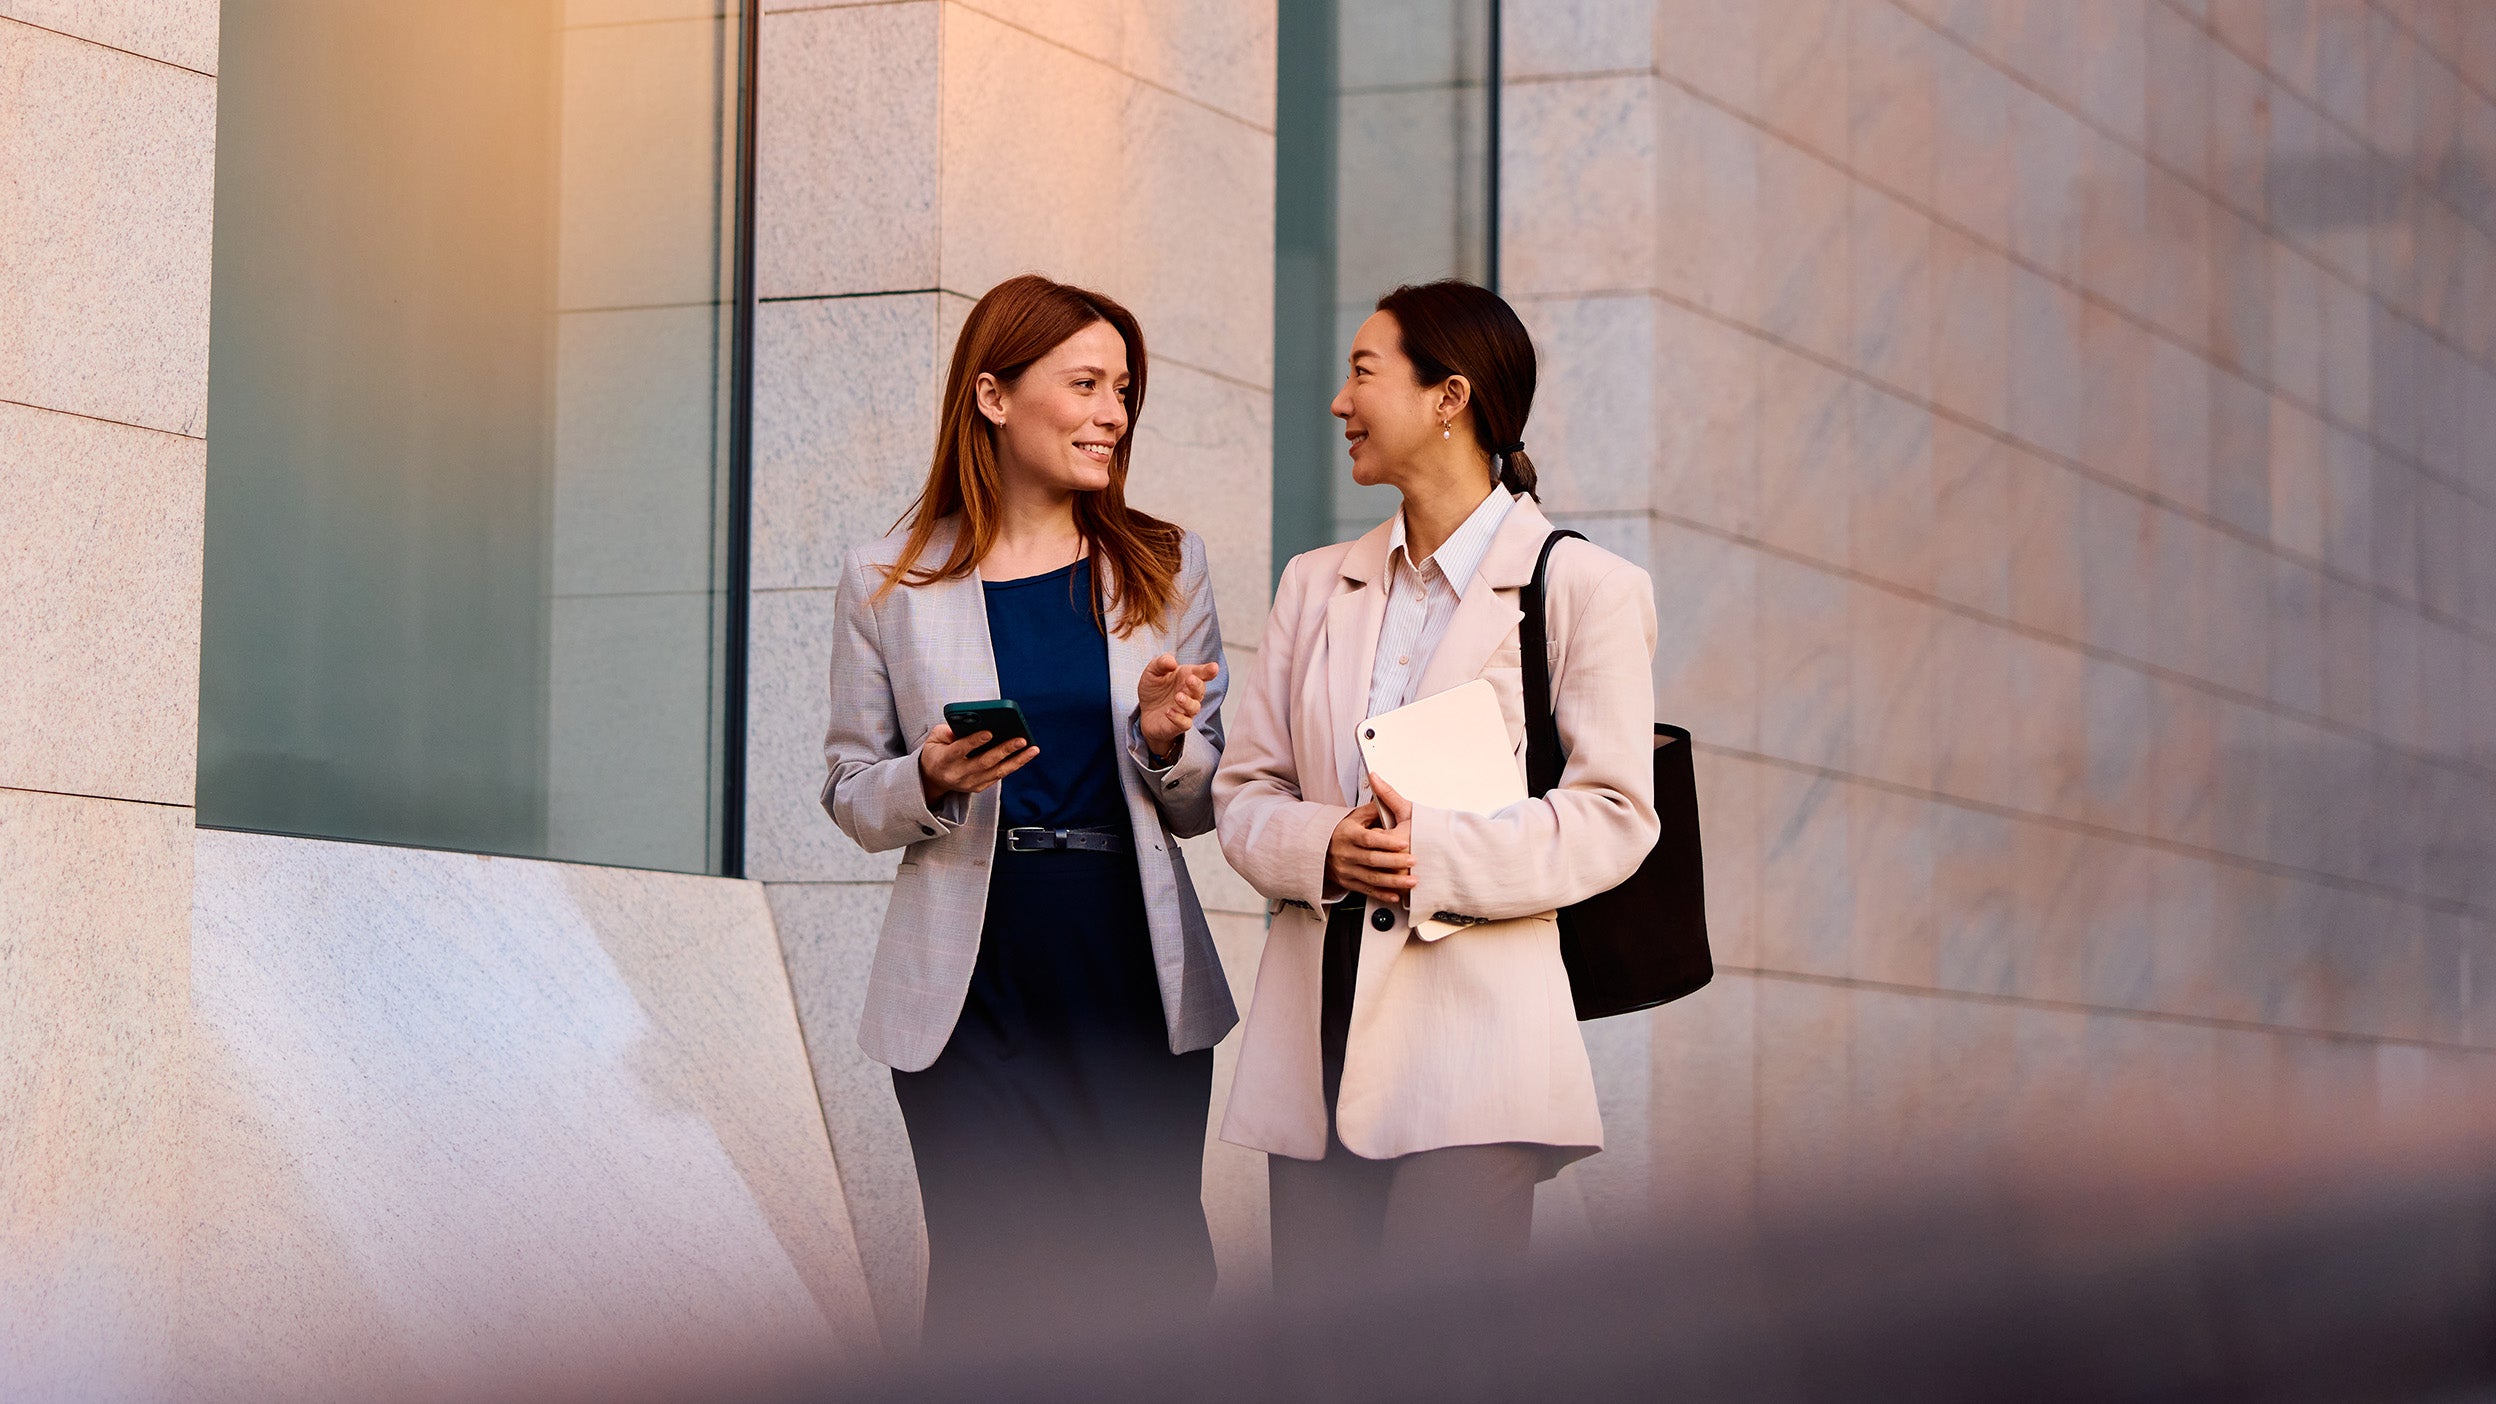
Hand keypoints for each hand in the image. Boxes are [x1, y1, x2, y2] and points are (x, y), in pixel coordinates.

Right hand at [917, 722, 1038, 804]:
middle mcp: (957, 774)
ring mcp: (969, 783)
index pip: (959, 750)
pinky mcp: (979, 787)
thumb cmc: (936, 752)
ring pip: (997, 772)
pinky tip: (1026, 754)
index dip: (974, 742)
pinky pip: (999, 775)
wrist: (932, 778)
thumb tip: (968, 724)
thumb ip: (947, 730)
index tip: (989, 732)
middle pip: (984, 763)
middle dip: (1004, 750)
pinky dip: (1014, 765)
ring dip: (1017, 760)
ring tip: (1033, 748)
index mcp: (943, 760)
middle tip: (1021, 739)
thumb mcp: (934, 738)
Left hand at [1137, 653, 1219, 757]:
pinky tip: (1168, 712)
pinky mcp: (1179, 724)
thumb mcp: (1153, 671)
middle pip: (1200, 690)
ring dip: (1188, 702)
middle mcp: (1190, 693)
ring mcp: (1186, 710)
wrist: (1144, 711)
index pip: (1202, 673)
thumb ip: (1161, 663)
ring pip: (1194, 707)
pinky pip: (1185, 723)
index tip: (1214, 668)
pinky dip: (1178, 718)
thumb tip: (1172, 662)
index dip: (1209, 671)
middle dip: (1197, 685)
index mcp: (1187, 677)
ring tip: (1178, 697)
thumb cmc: (1154, 689)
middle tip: (1190, 679)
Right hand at [1325, 790, 1414, 904]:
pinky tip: (1396, 896)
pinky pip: (1367, 890)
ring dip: (1393, 882)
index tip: (1404, 842)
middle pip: (1372, 859)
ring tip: (1411, 882)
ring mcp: (1346, 870)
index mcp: (1348, 834)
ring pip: (1372, 878)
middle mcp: (1346, 853)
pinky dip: (1382, 894)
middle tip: (1413, 861)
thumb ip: (1373, 810)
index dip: (1387, 841)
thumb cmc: (1341, 831)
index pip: (1369, 839)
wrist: (1316, 848)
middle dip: (1395, 861)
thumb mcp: (1354, 816)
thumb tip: (1388, 800)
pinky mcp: (1348, 882)